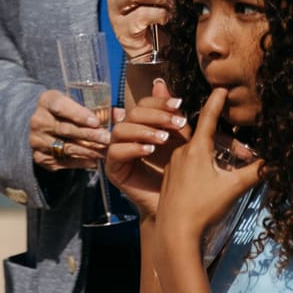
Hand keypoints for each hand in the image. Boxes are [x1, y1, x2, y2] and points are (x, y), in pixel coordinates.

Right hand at [30, 88, 110, 170]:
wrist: (45, 128)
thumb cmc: (68, 112)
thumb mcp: (78, 104)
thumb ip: (100, 109)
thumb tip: (121, 114)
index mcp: (47, 101)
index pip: (60, 106)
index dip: (78, 114)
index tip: (96, 122)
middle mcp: (38, 120)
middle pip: (66, 129)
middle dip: (89, 135)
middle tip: (108, 139)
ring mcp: (37, 140)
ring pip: (66, 147)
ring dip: (88, 151)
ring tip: (105, 152)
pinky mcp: (39, 156)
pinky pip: (62, 161)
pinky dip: (80, 162)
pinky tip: (93, 161)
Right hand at [105, 79, 187, 216]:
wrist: (174, 208)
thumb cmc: (179, 176)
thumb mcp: (180, 141)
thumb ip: (172, 116)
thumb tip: (161, 84)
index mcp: (142, 127)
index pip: (143, 105)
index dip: (159, 102)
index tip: (180, 105)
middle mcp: (127, 137)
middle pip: (132, 114)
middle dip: (155, 116)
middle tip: (176, 124)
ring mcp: (118, 152)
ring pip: (121, 130)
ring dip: (143, 131)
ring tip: (163, 139)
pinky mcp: (113, 168)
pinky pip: (115, 152)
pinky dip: (132, 148)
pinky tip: (149, 151)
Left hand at [157, 88, 262, 244]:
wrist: (174, 230)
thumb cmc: (204, 207)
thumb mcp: (233, 188)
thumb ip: (256, 172)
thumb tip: (276, 162)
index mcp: (196, 149)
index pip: (207, 118)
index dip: (216, 102)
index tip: (220, 87)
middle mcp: (182, 152)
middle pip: (205, 137)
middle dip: (222, 138)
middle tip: (241, 149)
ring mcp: (174, 165)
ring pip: (196, 151)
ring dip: (211, 153)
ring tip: (226, 163)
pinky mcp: (170, 177)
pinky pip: (187, 163)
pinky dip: (200, 163)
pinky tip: (208, 177)